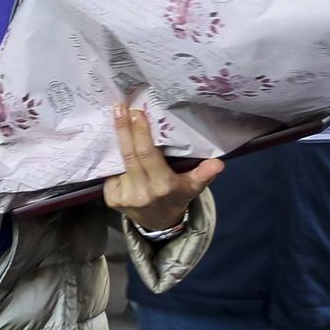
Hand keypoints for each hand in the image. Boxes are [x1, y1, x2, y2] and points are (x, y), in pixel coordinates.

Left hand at [103, 106, 221, 232]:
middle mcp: (142, 192)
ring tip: (116, 115)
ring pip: (118, 162)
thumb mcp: (193, 187)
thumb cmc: (176, 197)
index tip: (137, 112)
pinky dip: (113, 157)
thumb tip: (218, 163)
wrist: (158, 223)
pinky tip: (114, 141)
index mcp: (163, 186)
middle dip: (123, 129)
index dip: (140, 134)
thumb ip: (204, 174)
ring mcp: (124, 196)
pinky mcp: (111, 199)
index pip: (147, 155)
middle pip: (129, 155)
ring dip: (116, 139)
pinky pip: (111, 172)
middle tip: (119, 107)